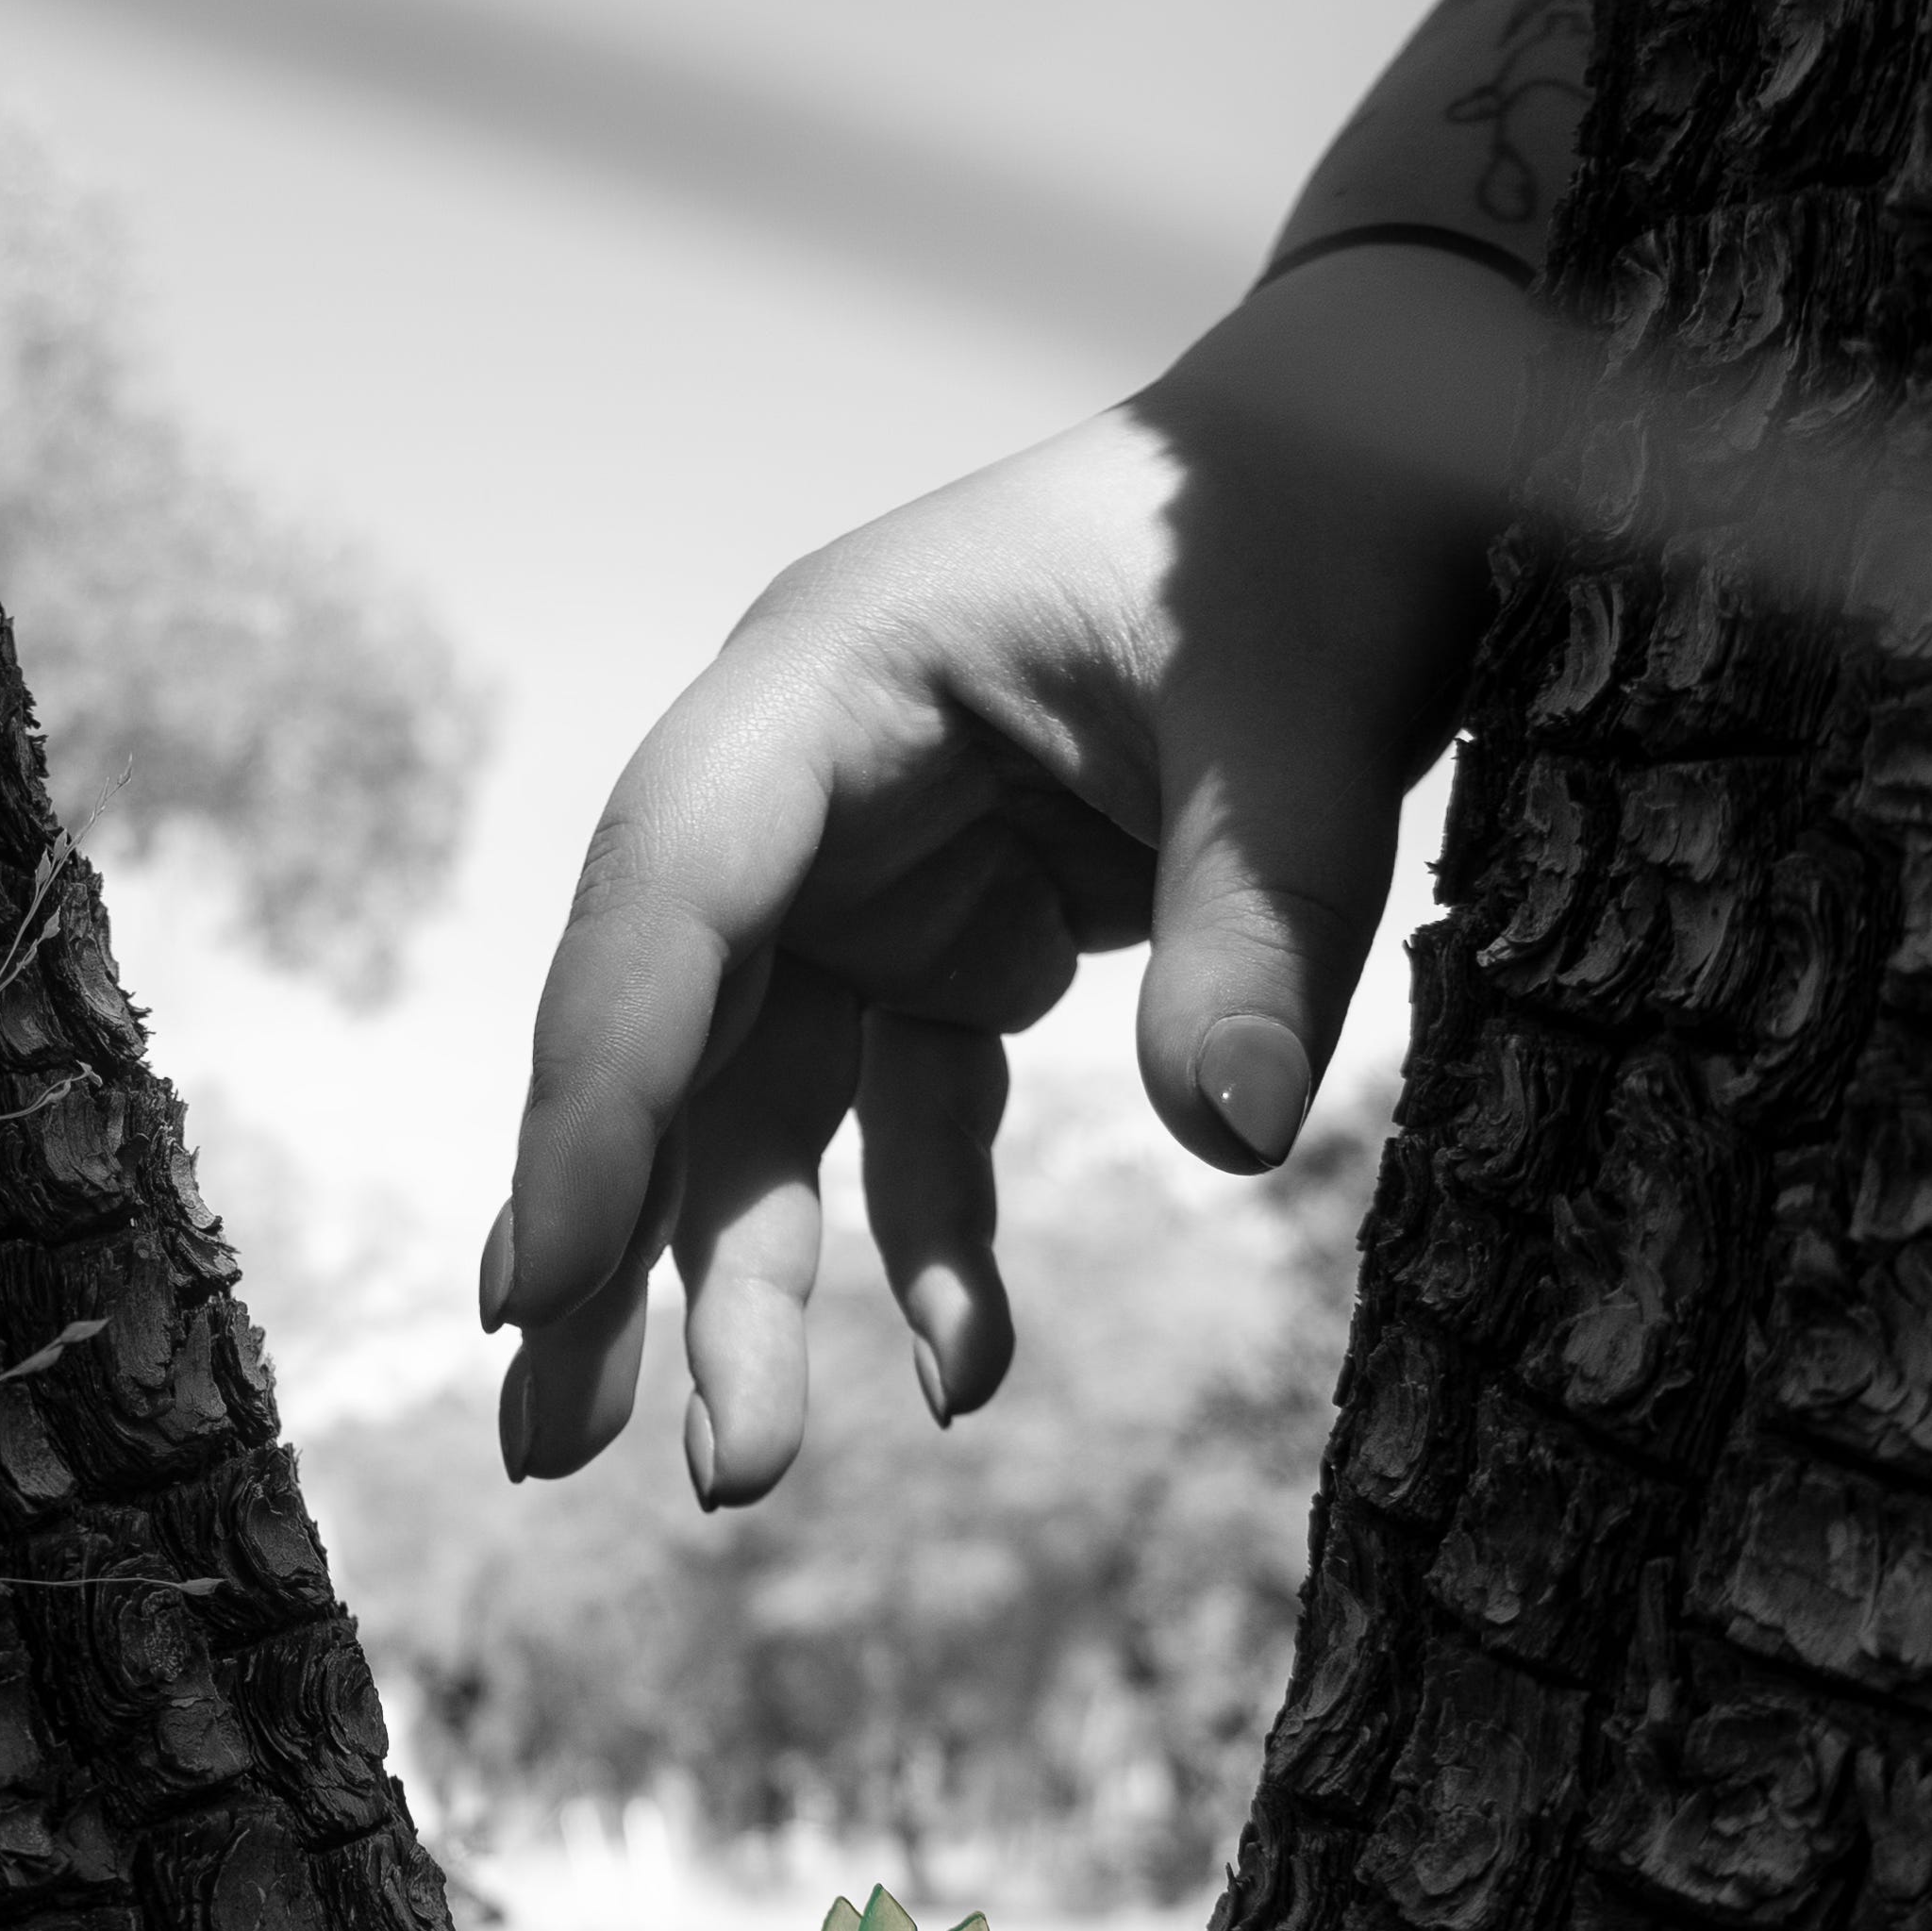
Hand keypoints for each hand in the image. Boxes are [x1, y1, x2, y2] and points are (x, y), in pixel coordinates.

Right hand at [479, 239, 1536, 1505]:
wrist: (1390, 451)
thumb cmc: (1324, 530)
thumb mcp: (1307, 711)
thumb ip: (1255, 918)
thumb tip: (1230, 1139)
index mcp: (824, 684)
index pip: (669, 908)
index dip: (597, 1100)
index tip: (541, 1287)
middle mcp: (801, 784)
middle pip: (664, 1032)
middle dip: (603, 1238)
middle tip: (544, 1442)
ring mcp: (868, 867)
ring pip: (760, 1105)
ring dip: (747, 1287)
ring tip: (736, 1479)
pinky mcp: (953, 932)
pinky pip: (903, 1118)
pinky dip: (926, 1244)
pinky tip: (964, 1377)